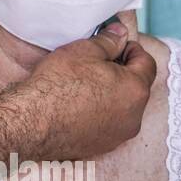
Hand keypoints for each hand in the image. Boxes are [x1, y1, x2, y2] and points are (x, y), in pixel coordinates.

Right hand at [20, 22, 156, 160]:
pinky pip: (108, 125)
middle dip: (122, 73)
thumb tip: (120, 34)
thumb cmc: (58, 85)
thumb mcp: (83, 51)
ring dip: (112, 95)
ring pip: (123, 108)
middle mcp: (134, 116)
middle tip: (98, 63)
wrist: (32, 121)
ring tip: (86, 86)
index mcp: (135, 90)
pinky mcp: (102, 146)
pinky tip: (79, 106)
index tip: (118, 45)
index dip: (133, 49)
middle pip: (136, 88)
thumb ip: (108, 42)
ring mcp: (118, 135)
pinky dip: (100, 113)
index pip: (147, 64)